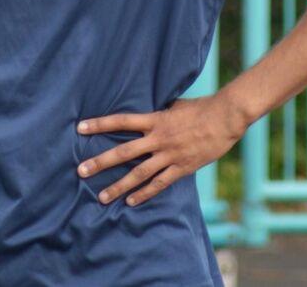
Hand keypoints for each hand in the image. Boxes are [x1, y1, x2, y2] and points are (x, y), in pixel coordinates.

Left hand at [75, 93, 247, 206]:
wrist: (225, 118)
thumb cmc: (200, 108)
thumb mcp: (175, 105)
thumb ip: (159, 113)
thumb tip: (146, 113)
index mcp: (155, 119)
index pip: (121, 121)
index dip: (100, 124)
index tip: (80, 128)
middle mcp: (158, 139)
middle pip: (124, 151)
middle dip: (101, 161)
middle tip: (81, 170)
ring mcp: (170, 155)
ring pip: (139, 173)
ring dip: (119, 185)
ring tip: (102, 196)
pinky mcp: (182, 168)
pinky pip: (160, 184)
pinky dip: (144, 193)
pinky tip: (131, 201)